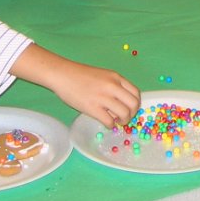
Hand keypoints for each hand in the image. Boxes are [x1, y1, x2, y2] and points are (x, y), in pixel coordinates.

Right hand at [12, 44, 141, 125]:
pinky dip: (110, 125)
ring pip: (124, 114)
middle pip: (133, 105)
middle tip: (125, 118)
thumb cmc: (80, 75)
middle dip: (132, 114)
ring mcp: (103, 97)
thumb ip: (114, 86)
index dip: (135, 104)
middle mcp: (113, 87)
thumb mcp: (103, 75)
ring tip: (116, 121)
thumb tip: (122, 103)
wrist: (63, 75)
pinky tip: (106, 123)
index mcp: (116, 78)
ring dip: (123, 121)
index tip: (130, 109)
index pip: (136, 93)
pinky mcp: (93, 108)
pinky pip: (109, 121)